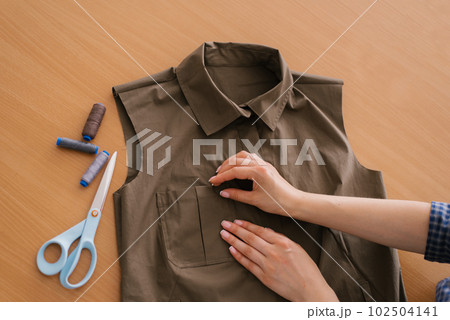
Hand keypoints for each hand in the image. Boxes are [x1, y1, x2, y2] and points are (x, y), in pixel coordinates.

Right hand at [209, 151, 301, 215]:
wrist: (293, 202)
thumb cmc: (277, 203)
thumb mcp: (254, 200)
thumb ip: (237, 195)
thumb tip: (223, 192)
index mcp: (258, 172)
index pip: (234, 171)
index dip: (221, 176)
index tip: (212, 181)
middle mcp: (261, 165)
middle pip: (236, 160)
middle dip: (224, 167)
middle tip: (216, 177)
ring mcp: (264, 164)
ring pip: (243, 155)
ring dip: (232, 161)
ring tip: (224, 170)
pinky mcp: (266, 166)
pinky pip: (250, 157)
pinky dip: (240, 160)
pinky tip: (237, 167)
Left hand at [220, 219, 337, 301]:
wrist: (310, 290)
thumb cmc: (306, 269)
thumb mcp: (297, 248)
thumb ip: (280, 238)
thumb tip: (266, 230)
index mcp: (283, 243)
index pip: (260, 230)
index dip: (247, 225)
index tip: (236, 221)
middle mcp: (274, 252)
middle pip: (250, 238)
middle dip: (235, 230)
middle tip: (224, 224)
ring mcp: (268, 265)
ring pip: (246, 250)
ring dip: (233, 241)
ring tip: (224, 234)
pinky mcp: (264, 277)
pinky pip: (248, 265)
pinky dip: (239, 256)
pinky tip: (231, 249)